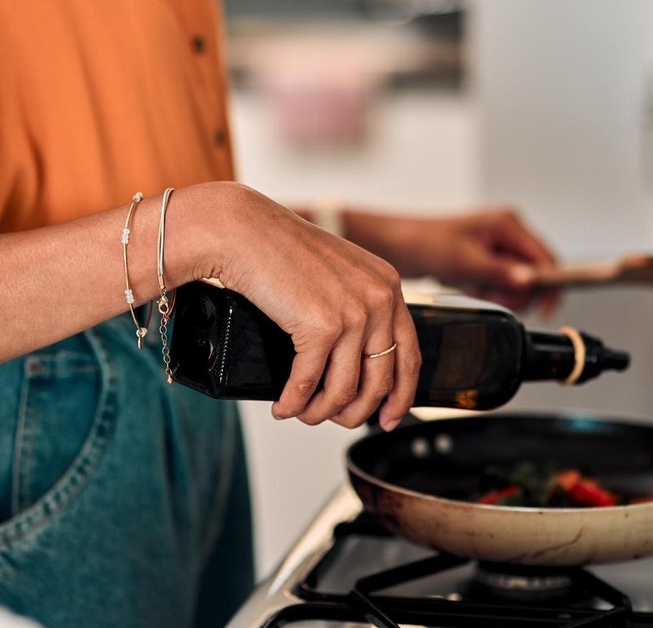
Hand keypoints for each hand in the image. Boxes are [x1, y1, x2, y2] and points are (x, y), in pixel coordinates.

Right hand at [185, 183, 419, 430]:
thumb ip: (357, 307)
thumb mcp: (337, 273)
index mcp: (387, 286)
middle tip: (337, 422)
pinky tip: (283, 407)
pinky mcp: (321, 327)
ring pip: (345, 390)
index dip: (401, 395)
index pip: (409, 355)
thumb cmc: (279, 248)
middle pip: (380, 381)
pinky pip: (309, 383)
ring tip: (303, 414)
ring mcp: (353, 314)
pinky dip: (294, 402)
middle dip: (357, 412)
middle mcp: (379, 300)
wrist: (243, 230)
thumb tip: (356, 361)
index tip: (390, 418)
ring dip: (321, 412)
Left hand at [345, 208, 559, 314]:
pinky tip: (469, 286)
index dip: (548, 284)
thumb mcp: (465, 261)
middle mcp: (507, 233)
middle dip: (517, 291)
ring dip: (501, 292)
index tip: (546, 308)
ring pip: (517, 281)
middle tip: (492, 294)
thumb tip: (529, 281)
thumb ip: (499, 271)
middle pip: (534, 272)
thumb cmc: (425, 242)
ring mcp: (496, 247)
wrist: (396, 246)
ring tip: (476, 287)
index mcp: (508, 224)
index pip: (545, 258)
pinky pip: (499, 283)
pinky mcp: (485, 261)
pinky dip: (488, 291)